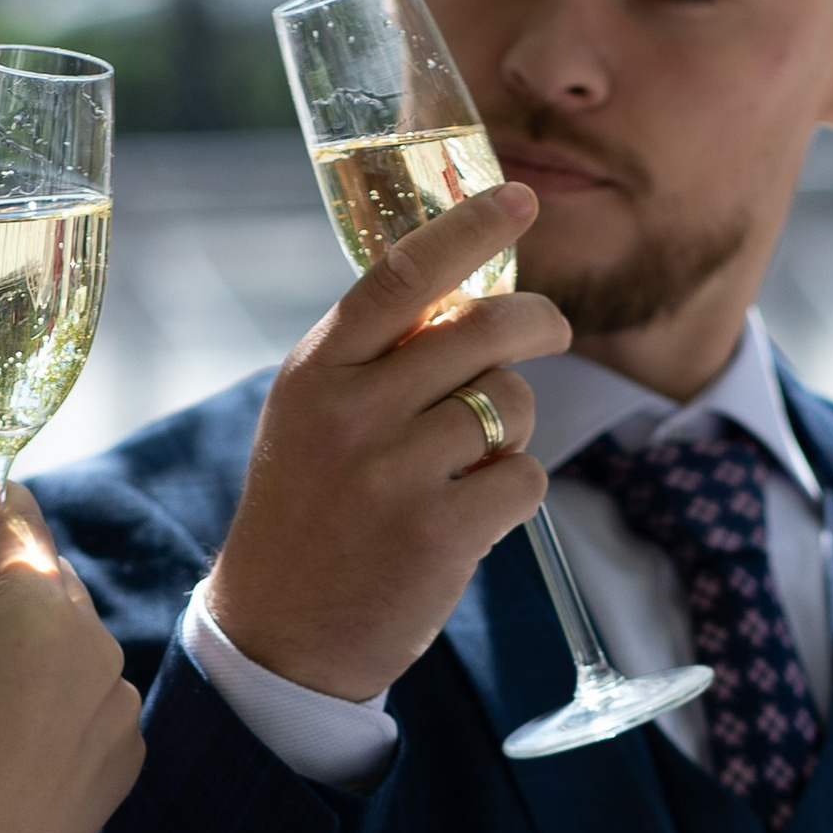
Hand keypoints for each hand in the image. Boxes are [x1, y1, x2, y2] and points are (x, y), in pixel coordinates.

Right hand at [203, 184, 567, 702]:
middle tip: (552, 331)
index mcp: (316, 371)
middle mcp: (350, 413)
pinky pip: (524, 477)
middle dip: (538, 323)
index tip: (520, 198)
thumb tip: (474, 291)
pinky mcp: (437, 533)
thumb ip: (378, 357)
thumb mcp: (315, 415)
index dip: (470, 229)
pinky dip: (515, 490)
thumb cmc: (311, 510)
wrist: (280, 634)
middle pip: (482, 331)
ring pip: (510, 405)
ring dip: (514, 426)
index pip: (401, 275)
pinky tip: (472, 512)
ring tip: (471, 460)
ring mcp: (392, 474)